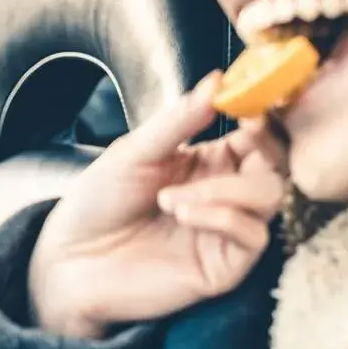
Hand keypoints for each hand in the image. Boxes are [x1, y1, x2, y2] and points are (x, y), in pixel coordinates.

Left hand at [28, 72, 287, 339]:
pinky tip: (184, 214)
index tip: (250, 104)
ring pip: (270, 197)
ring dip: (227, 189)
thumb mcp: (134, 151)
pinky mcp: (224, 267)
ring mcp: (226, 231)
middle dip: (262, 148)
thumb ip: (179, 121)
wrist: (70, 260)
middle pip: (277, 164)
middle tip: (241, 136)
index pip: (258, 135)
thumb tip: (217, 80)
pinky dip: (224, 217)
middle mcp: (225, 194)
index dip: (262, 116)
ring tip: (170, 197)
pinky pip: (253, 237)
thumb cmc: (98, 203)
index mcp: (209, 161)